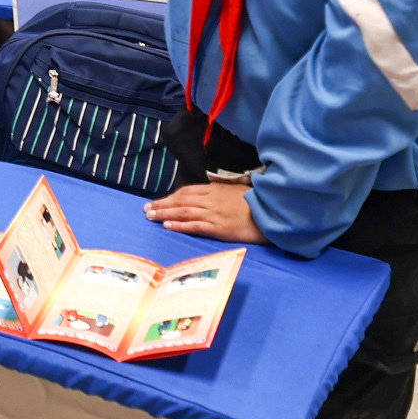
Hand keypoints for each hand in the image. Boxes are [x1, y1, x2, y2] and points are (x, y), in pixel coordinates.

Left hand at [143, 176, 262, 242]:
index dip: (170, 196)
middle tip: (146, 209)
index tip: (158, 201)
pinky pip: (195, 226)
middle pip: (180, 201)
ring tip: (150, 216)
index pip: (186, 192)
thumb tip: (207, 189)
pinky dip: (180, 225)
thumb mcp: (236, 190)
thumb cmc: (256, 201)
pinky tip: (168, 226)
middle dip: (162, 205)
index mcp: (215, 190)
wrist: (271, 212)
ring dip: (165, 214)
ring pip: (183, 212)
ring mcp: (214, 214)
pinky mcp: (218, 228)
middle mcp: (211, 200)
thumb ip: (219, 191)